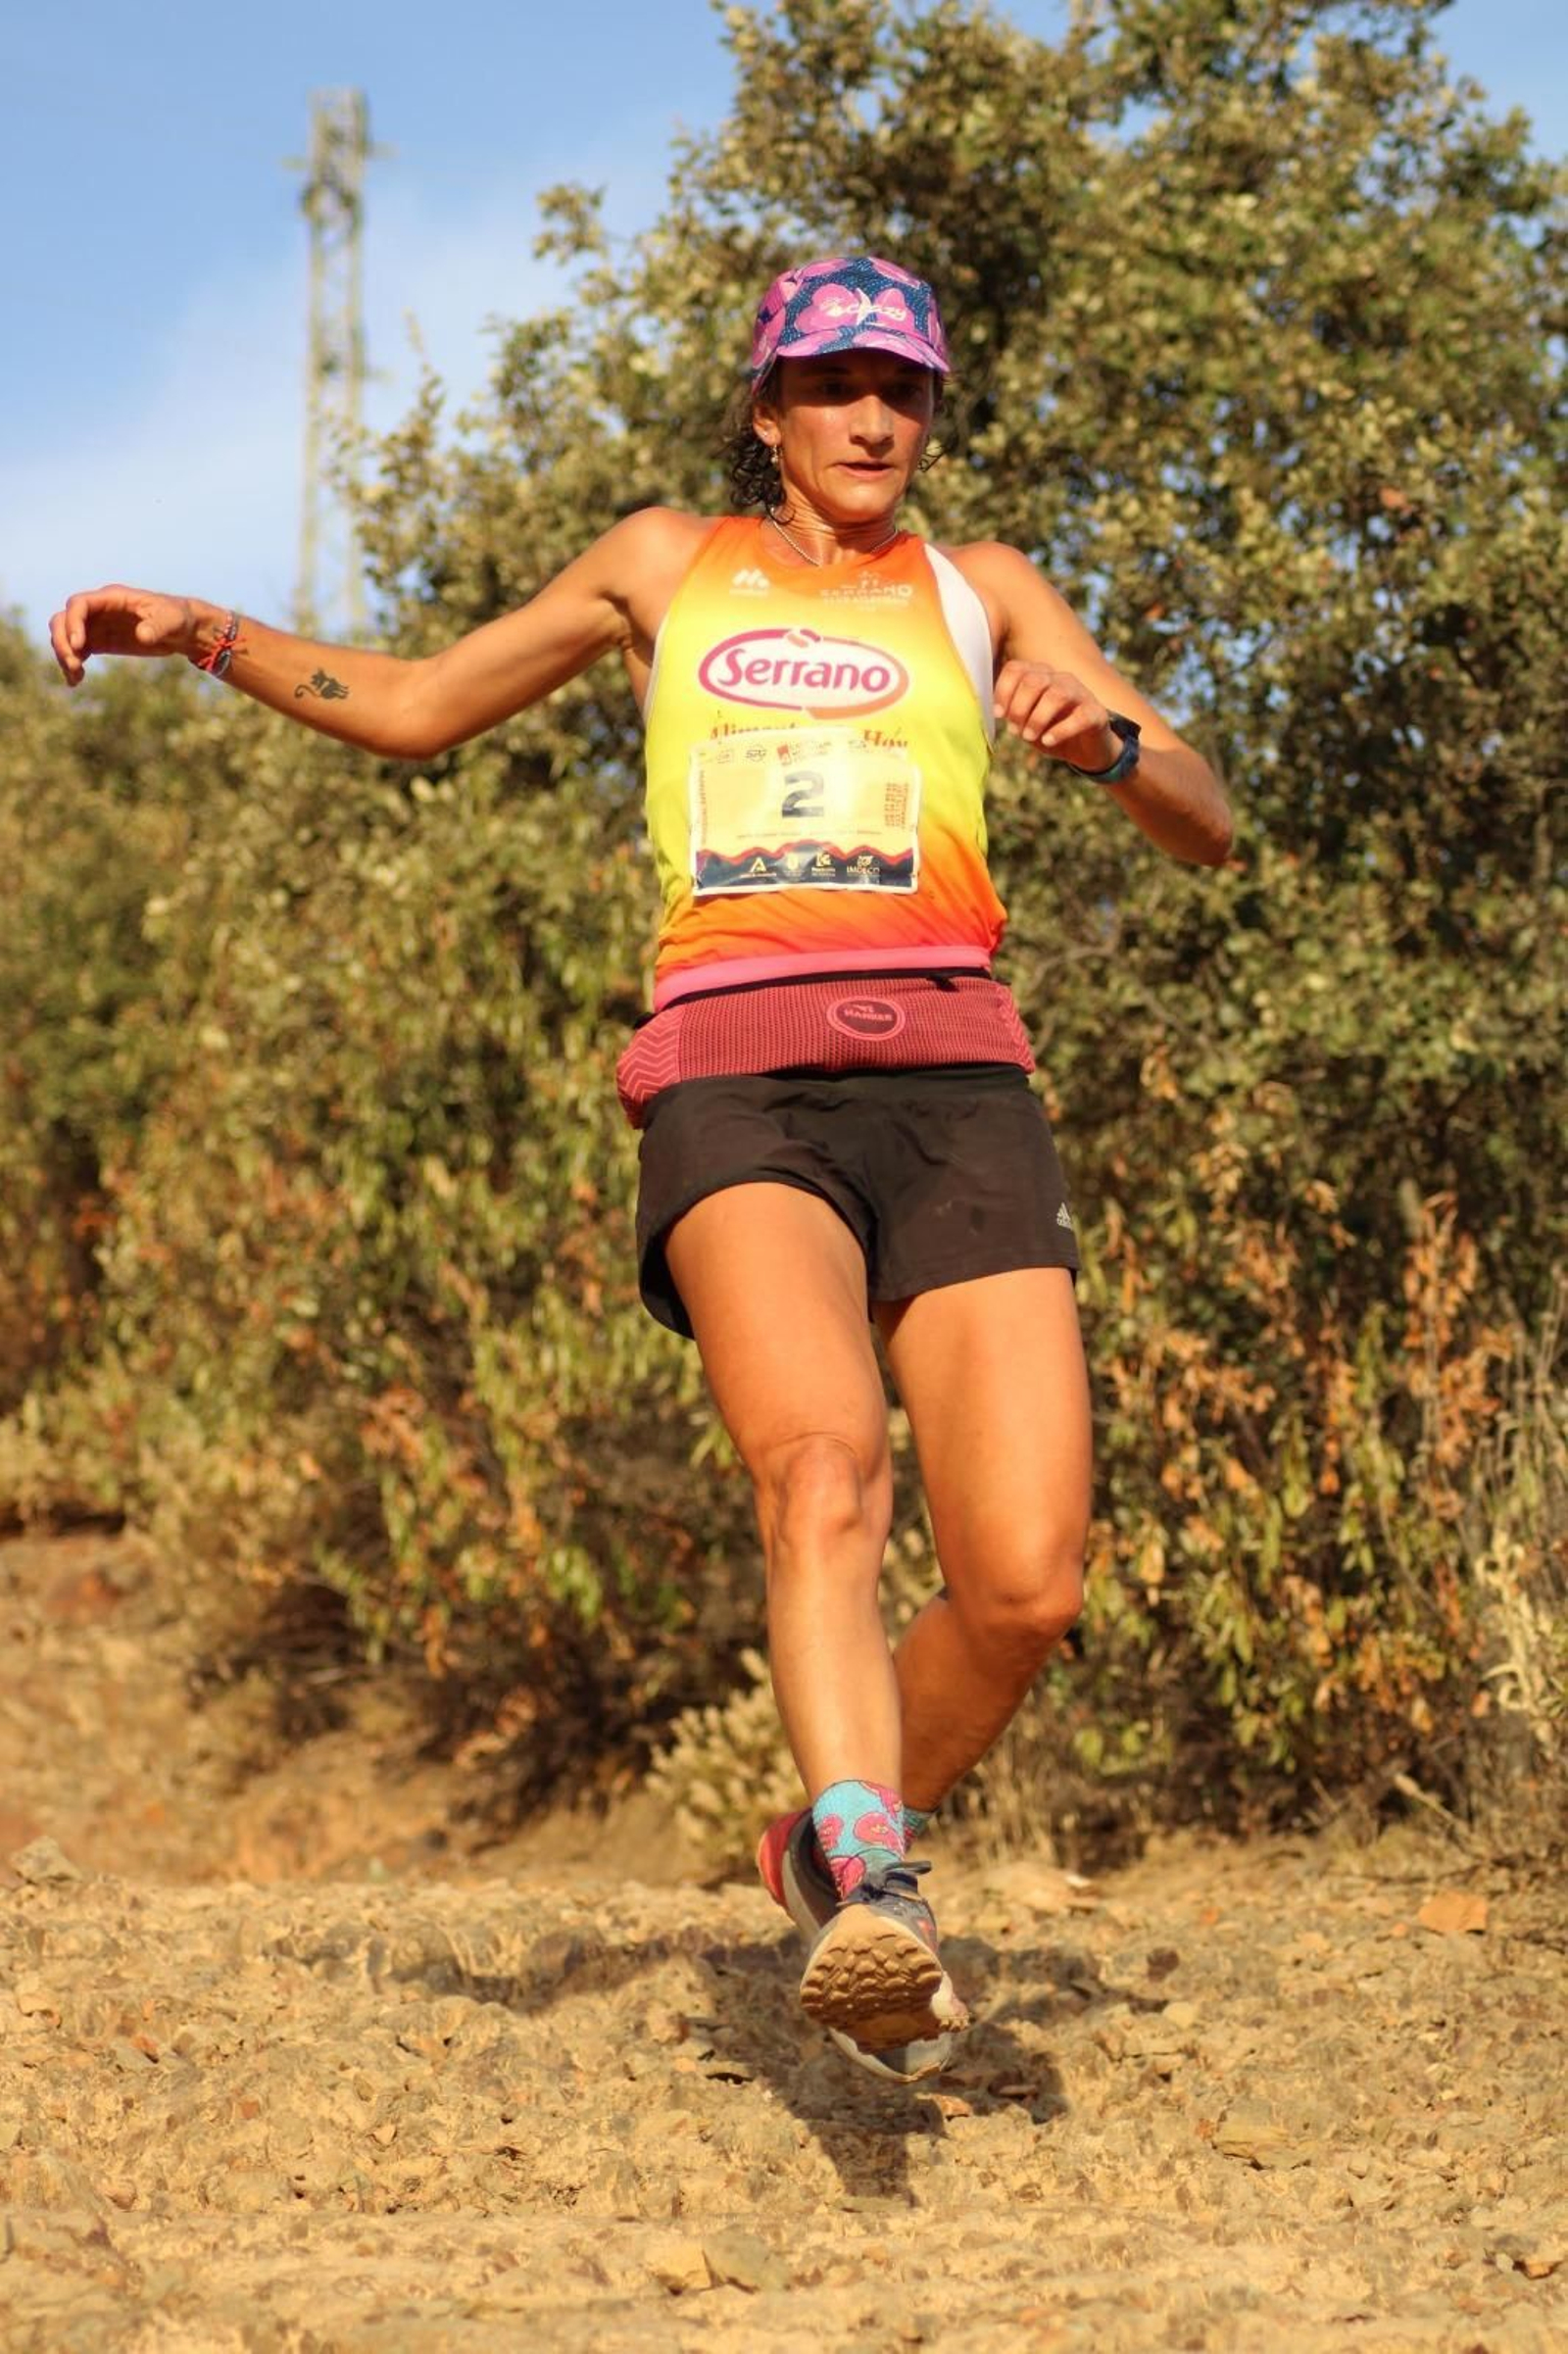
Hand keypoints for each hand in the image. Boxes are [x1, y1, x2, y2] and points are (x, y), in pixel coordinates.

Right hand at [49, 585, 203, 686]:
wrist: (181, 630)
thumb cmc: (177, 618)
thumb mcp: (172, 621)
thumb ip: (157, 626)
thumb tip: (143, 635)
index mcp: (113, 597)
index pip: (79, 604)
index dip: (73, 622)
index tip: (78, 645)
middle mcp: (98, 609)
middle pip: (63, 619)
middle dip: (62, 642)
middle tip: (73, 665)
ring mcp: (96, 625)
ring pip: (65, 636)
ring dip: (64, 655)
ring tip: (75, 677)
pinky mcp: (99, 642)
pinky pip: (76, 651)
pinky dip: (72, 665)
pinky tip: (75, 682)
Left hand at [993, 659, 1115, 770]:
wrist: (1086, 748)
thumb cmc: (1051, 730)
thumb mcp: (1026, 722)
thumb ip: (1011, 713)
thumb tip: (995, 712)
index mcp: (1040, 676)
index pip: (1016, 669)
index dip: (1003, 690)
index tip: (999, 715)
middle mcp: (1060, 679)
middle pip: (1034, 681)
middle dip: (1019, 708)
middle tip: (1015, 731)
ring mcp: (1080, 694)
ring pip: (1056, 695)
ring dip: (1037, 718)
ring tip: (1029, 737)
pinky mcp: (1096, 713)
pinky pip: (1079, 716)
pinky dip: (1060, 730)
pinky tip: (1048, 741)